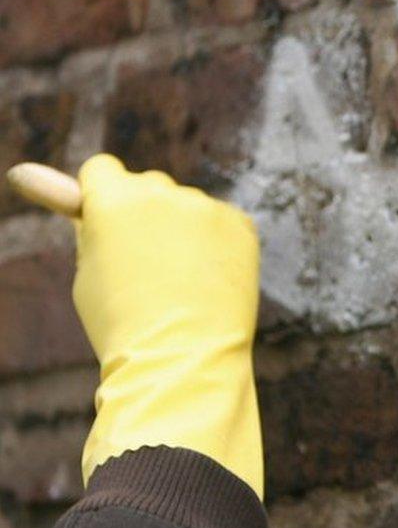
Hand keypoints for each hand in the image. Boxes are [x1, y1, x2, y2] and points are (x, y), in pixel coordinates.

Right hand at [72, 154, 263, 497]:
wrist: (182, 358)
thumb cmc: (121, 321)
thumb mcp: (87, 269)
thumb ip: (81, 222)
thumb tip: (26, 172)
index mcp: (111, 198)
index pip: (102, 169)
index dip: (101, 195)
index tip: (108, 221)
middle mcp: (161, 192)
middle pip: (148, 185)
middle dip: (144, 213)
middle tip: (145, 264)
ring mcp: (205, 207)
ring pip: (188, 207)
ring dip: (183, 229)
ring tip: (179, 282)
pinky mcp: (240, 225)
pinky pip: (222, 224)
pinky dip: (217, 244)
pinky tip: (209, 280)